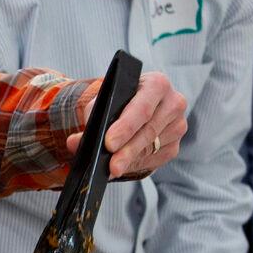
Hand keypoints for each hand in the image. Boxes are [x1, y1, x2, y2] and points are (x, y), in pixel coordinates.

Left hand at [68, 71, 185, 178]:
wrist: (134, 106)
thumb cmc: (120, 100)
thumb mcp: (104, 101)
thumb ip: (90, 117)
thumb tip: (74, 142)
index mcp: (157, 84)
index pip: (142, 108)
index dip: (125, 127)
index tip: (109, 143)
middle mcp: (173, 103)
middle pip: (148, 131)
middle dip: (126, 151)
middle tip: (110, 166)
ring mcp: (177, 126)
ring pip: (151, 148)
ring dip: (129, 161)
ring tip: (111, 169)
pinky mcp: (174, 145)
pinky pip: (155, 159)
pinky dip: (136, 165)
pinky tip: (123, 167)